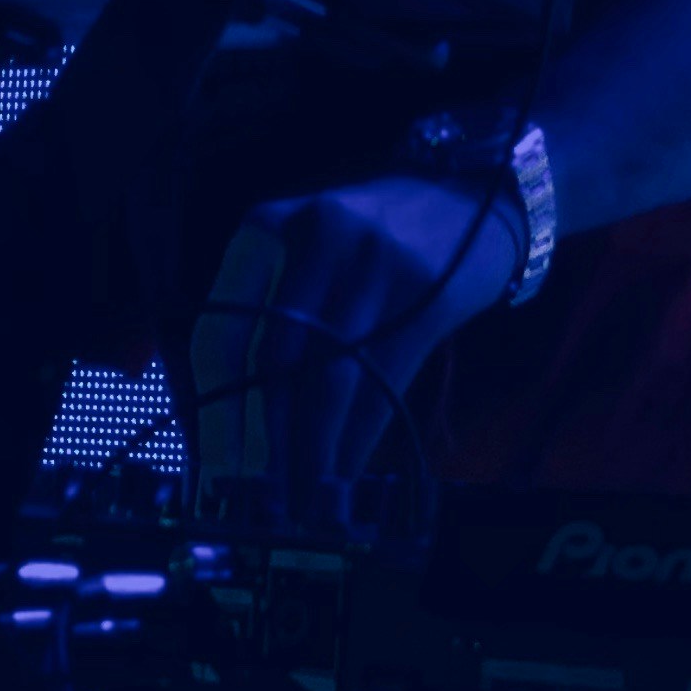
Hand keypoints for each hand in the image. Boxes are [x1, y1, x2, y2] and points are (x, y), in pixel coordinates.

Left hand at [188, 171, 522, 529]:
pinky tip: (347, 469)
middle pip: (275, 358)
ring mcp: (377, 263)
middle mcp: (318, 236)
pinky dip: (360, 435)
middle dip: (265, 437)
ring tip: (303, 496)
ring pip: (329, 376)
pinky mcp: (429, 294)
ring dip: (313, 448)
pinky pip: (383, 382)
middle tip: (258, 493)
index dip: (216, 402)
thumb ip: (270, 305)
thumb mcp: (308, 246)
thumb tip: (238, 417)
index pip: (225, 328)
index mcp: (269, 226)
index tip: (215, 461)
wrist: (476, 194)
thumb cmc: (376, 234)